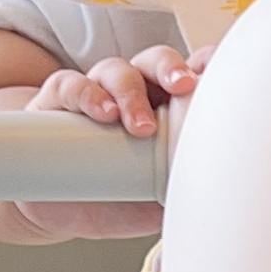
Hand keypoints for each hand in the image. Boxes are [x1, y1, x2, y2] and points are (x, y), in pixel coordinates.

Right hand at [13, 47, 207, 237]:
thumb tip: (206, 207)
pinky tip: (102, 112)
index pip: (185, 74)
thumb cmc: (108, 198)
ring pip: (116, 71)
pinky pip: (71, 85)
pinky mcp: (57, 100)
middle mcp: (130, 93)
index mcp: (161, 108)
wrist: (54, 209)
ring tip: (140, 126)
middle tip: (184, 87)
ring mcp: (94, 92)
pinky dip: (88, 94)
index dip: (202, 64)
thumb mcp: (147, 204)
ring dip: (131, 92)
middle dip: (171, 70)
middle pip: (154, 62)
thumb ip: (175, 200)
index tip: (216, 71)